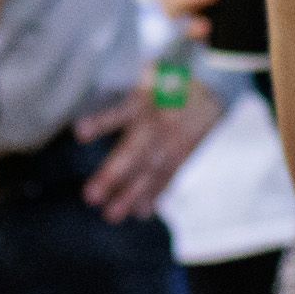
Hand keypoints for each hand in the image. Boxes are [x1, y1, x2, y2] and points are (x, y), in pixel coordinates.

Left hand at [77, 82, 219, 222]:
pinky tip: (142, 212)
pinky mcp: (183, 157)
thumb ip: (126, 91)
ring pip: (151, 172)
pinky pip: (168, 178)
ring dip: (132, 195)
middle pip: (133, 152)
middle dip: (113, 175)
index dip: (100, 122)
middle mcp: (158, 126)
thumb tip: (102, 100)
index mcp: (144, 103)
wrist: (213, 91)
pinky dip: (155, 196)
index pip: (120, 113)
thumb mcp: (148, 78)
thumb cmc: (169, 85)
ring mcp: (172, 144)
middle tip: (91, 197)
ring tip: (113, 215)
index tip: (80, 132)